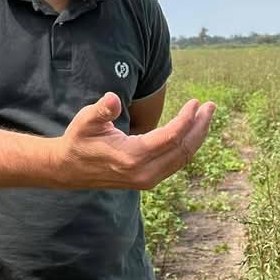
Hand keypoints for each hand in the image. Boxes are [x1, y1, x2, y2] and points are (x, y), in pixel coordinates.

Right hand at [58, 92, 215, 189]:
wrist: (69, 170)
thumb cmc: (79, 140)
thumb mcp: (85, 121)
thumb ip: (100, 110)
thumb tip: (112, 99)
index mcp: (132, 157)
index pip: (170, 138)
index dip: (186, 119)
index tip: (196, 102)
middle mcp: (144, 173)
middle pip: (183, 149)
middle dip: (200, 126)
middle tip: (210, 106)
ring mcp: (148, 179)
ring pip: (182, 158)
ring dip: (197, 136)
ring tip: (206, 115)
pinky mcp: (148, 180)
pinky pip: (176, 162)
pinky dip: (187, 146)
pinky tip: (192, 130)